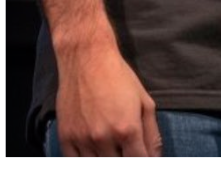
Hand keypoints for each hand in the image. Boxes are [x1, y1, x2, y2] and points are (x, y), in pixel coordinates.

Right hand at [55, 40, 160, 156]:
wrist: (86, 58)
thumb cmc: (118, 77)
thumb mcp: (144, 102)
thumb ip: (152, 134)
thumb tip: (155, 157)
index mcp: (127, 130)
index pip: (140, 161)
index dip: (144, 160)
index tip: (142, 155)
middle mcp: (104, 138)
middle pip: (118, 164)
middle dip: (126, 157)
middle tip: (126, 147)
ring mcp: (82, 139)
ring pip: (97, 165)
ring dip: (106, 158)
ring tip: (111, 147)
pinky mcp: (66, 137)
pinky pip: (74, 161)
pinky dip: (86, 159)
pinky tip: (93, 151)